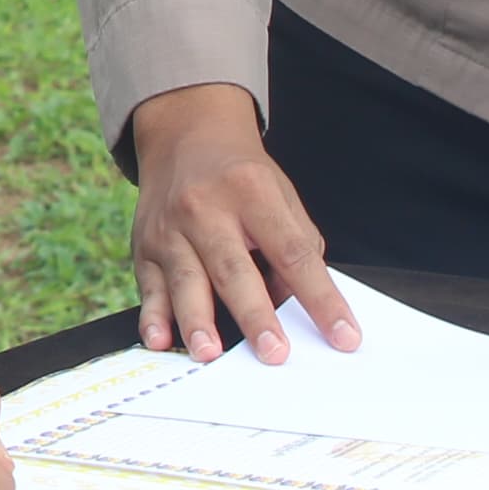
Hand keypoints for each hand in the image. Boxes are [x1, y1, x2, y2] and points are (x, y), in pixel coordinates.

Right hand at [125, 81, 356, 363]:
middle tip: (275, 354)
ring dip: (197, 320)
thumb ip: (296, 246)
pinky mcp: (145, 247)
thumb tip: (296, 304)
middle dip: (255, 314)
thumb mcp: (281, 194)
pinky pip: (149, 287)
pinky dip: (153, 316)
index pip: (292, 252)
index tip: (343, 335)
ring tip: (210, 353)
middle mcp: (205, 207)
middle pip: (233, 268)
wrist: (184, 136)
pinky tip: (160, 340)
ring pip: (185, 280)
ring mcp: (170, 228)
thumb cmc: (240, 175)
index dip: (320, 297)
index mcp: (252, 192)